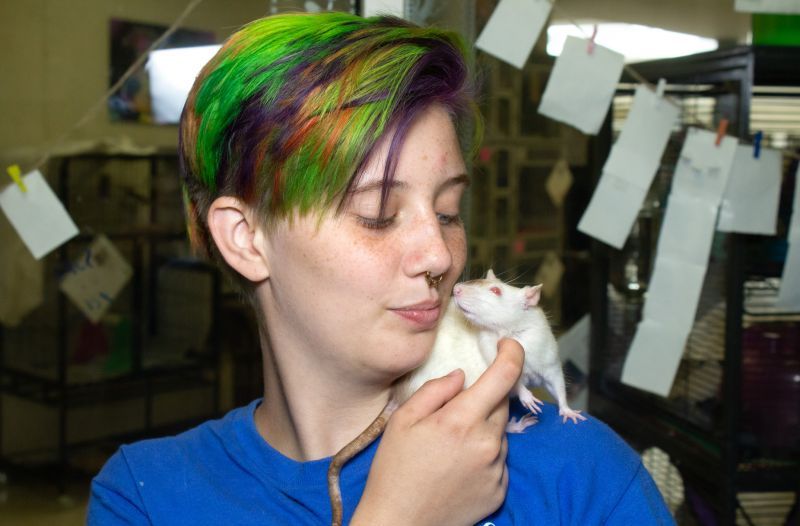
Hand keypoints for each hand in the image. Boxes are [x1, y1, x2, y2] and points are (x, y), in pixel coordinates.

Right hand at [351, 338, 524, 525]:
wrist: (400, 525)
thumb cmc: (394, 470)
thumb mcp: (403, 420)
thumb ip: (435, 391)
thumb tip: (461, 377)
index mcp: (462, 421)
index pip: (504, 376)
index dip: (512, 353)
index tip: (507, 343)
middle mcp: (488, 444)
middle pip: (502, 403)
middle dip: (485, 398)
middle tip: (455, 411)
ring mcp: (497, 470)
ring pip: (500, 433)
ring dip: (483, 428)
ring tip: (449, 447)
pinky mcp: (500, 490)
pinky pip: (498, 460)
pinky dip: (484, 455)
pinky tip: (457, 467)